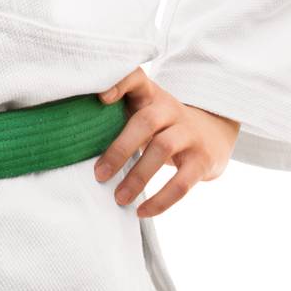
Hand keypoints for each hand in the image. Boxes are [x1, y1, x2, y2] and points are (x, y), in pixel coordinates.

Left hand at [93, 67, 240, 216]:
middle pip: (145, 121)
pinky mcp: (202, 160)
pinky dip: (161, 200)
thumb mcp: (146, 110)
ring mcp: (189, 133)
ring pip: (162, 149)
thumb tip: (77, 142)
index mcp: (151, 96)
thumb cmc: (163, 125)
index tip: (100, 97)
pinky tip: (142, 211)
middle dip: (120, 149)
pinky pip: (182, 182)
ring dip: (138, 176)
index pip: (136, 78)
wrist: (213, 132)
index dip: (119, 83)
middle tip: (99, 174)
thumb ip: (119, 117)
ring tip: (119, 198)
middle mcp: (171, 109)